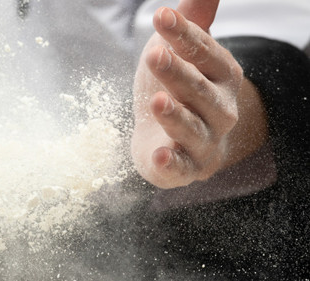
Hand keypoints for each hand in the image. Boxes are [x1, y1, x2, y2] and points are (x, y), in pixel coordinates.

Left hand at [132, 0, 249, 188]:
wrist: (179, 141)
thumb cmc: (178, 90)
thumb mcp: (180, 53)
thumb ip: (191, 23)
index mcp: (221, 76)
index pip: (204, 52)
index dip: (184, 34)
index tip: (161, 17)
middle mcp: (220, 109)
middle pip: (198, 89)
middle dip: (177, 73)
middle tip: (155, 54)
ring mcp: (205, 141)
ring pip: (191, 128)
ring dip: (174, 116)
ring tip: (157, 101)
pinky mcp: (187, 168)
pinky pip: (180, 167)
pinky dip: (170, 163)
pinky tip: (158, 156)